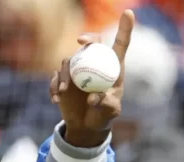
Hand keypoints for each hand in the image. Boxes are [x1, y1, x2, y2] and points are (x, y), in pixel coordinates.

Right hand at [49, 10, 134, 146]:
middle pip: (92, 43)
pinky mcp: (64, 78)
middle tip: (81, 42)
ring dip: (65, 73)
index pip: (120, 44)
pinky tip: (56, 99)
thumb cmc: (103, 116)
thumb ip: (105, 105)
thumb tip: (92, 98)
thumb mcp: (110, 112)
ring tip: (65, 91)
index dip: (125, 28)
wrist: (87, 126)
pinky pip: (56, 76)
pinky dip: (55, 86)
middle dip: (88, 37)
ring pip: (69, 60)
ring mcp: (79, 70)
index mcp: (113, 68)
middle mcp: (95, 64)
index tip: (128, 13)